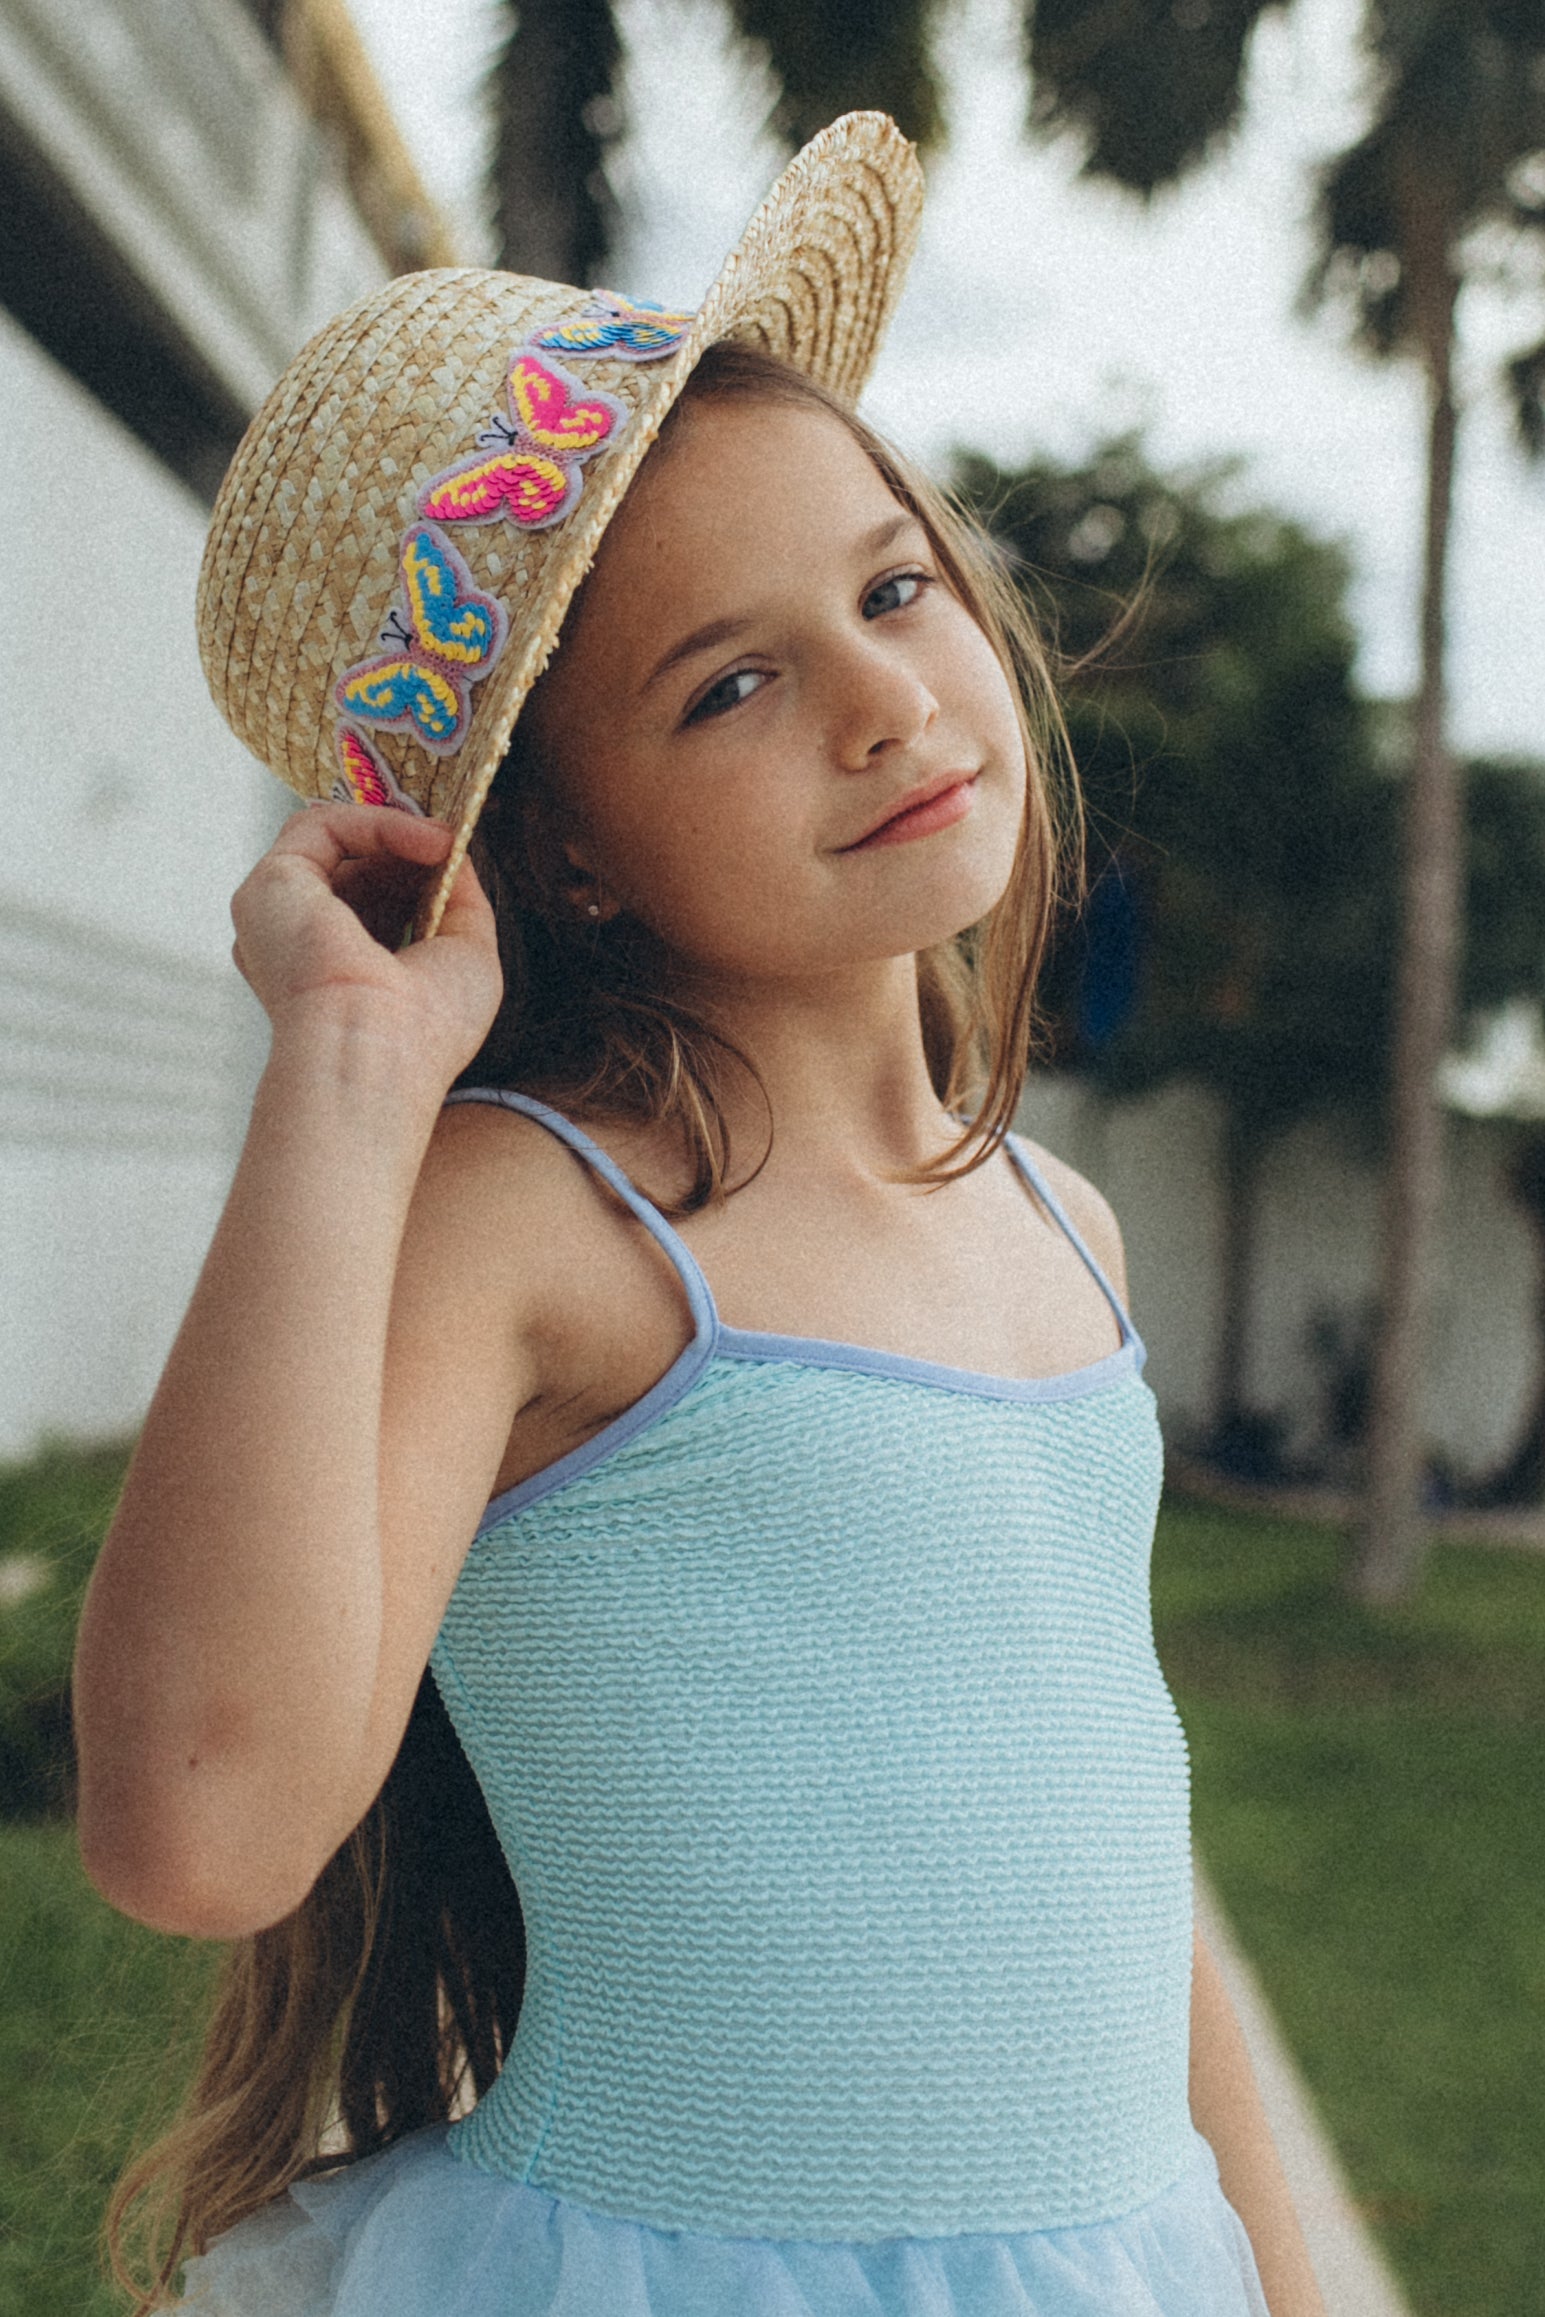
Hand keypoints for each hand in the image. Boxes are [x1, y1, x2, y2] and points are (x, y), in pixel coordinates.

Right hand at [230, 805, 502, 1089]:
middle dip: (405, 852)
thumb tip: (454, 852)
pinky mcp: (271, 885)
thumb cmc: (424, 1033)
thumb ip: (461, 900)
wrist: (379, 1053)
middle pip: (350, 870)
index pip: (368, 904)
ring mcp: (279, 914)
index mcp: (334, 973)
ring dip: (396, 832)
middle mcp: (298, 946)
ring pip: (332, 843)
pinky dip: (379, 822)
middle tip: (449, 847)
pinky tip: (425, 841)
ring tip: (442, 845)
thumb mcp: (468, 956)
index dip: (410, 875)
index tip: (451, 864)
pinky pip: (322, 826)